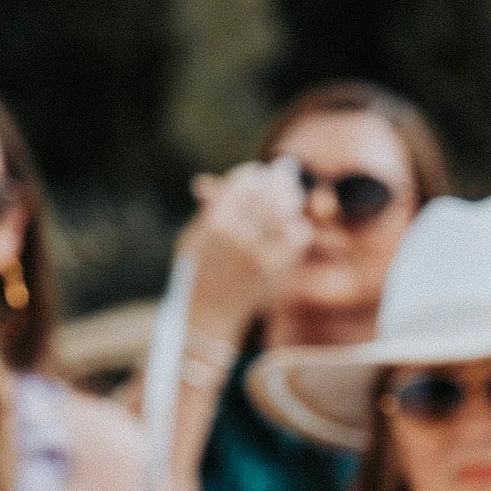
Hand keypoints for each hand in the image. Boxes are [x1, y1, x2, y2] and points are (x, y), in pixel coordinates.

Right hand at [183, 161, 312, 339]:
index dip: (253, 174)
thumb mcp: (192, 238)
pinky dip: (298, 226)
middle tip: (284, 175)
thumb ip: (207, 208)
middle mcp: (238, 235)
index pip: (243, 182)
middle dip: (278, 180)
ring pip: (286, 210)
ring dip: (291, 199)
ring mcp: (259, 253)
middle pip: (268, 192)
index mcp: (215, 223)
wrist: (207, 316)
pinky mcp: (277, 269)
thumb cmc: (196, 273)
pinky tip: (293, 226)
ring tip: (291, 195)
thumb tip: (210, 180)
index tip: (258, 174)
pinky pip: (298, 235)